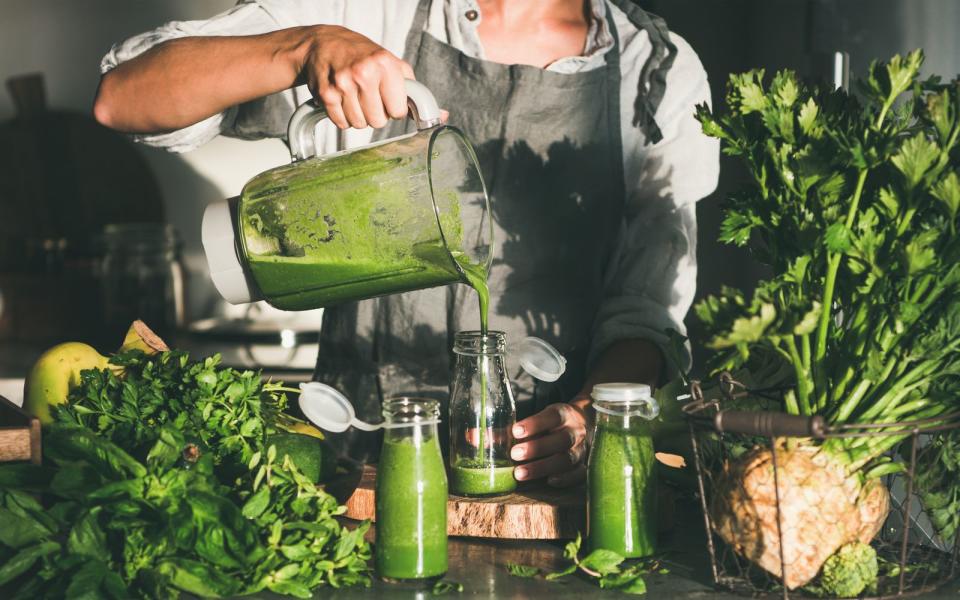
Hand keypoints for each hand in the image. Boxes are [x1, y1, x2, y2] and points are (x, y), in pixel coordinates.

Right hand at [299, 25, 414, 128]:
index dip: (394, 108)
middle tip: (369, 97)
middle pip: (378, 121)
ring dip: (359, 115)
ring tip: (355, 96)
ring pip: (359, 124)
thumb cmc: (362, 56)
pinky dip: (343, 116)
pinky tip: (343, 99)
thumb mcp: (391, 63)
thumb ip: (413, 90)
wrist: (325, 44)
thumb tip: (438, 116)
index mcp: (385, 63)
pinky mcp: (326, 94)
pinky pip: (342, 123)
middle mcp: (364, 72)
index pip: (398, 111)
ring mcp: (343, 84)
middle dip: (376, 114)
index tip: (388, 98)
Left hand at [511, 402, 588, 486]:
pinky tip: (549, 481)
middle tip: (514, 454)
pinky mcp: (583, 465)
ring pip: (567, 458)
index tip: (515, 431)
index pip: (552, 416)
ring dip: (543, 467)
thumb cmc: (549, 425)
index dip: (535, 424)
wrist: (581, 425)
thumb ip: (508, 431)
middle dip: (537, 448)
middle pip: (561, 439)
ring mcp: (581, 449)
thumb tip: (476, 437)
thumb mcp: (534, 421)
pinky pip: (579, 473)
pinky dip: (566, 479)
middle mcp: (575, 431)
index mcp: (563, 414)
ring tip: (520, 473)